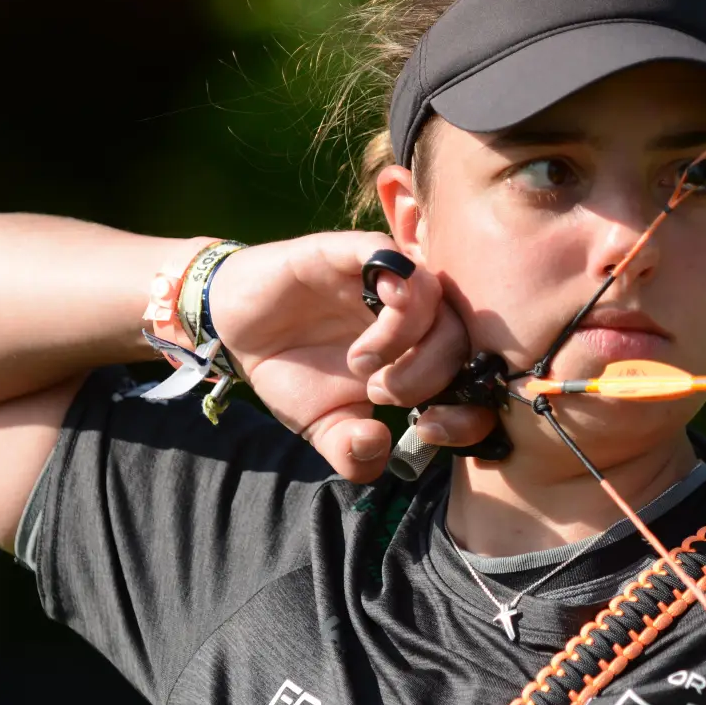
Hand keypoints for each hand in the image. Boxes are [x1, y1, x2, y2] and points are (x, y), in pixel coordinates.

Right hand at [204, 232, 495, 481]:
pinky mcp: (349, 252)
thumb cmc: (290, 372)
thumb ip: (353, 451)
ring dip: (406, 336)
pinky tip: (376, 311)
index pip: (471, 374)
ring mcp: (382, 282)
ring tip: (363, 362)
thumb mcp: (323, 427)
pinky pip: (388, 253)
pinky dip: (395, 278)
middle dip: (432, 372)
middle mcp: (410, 316)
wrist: (233, 329)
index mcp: (418, 356)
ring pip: (431, 293)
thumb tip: (379, 447)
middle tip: (381, 391)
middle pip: (461, 332)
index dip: (469, 407)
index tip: (430, 429)